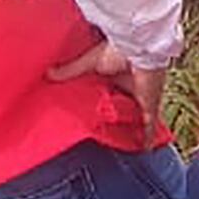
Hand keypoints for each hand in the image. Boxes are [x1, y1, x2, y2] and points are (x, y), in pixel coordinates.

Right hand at [46, 40, 168, 134]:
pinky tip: (145, 149)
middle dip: (120, 120)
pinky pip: (150, 126)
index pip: (112, 94)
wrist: (138, 49)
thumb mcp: (89, 63)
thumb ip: (69, 71)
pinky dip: (148, 138)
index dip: (106, 104)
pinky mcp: (150, 106)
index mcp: (118, 77)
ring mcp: (143, 98)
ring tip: (126, 145)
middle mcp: (132, 88)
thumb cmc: (117, 50)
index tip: (97, 115)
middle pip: (126, 108)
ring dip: (134, 130)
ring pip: (138, 119)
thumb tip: (48, 74)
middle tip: (109, 135)